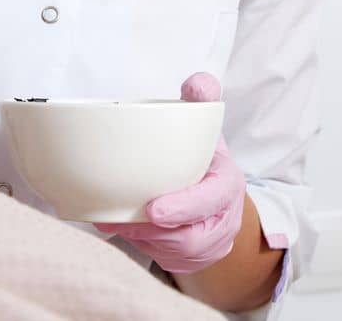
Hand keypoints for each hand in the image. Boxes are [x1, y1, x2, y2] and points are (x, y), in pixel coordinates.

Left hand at [94, 72, 245, 273]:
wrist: (216, 198)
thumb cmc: (203, 159)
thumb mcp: (206, 128)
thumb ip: (201, 101)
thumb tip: (198, 82)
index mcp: (228, 184)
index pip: (213, 199)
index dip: (185, 207)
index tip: (153, 209)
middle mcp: (224, 219)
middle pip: (189, 236)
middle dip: (152, 231)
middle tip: (118, 218)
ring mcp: (210, 245)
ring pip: (172, 251)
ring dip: (141, 238)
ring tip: (113, 219)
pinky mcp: (192, 260)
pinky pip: (164, 259)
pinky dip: (140, 245)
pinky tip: (119, 228)